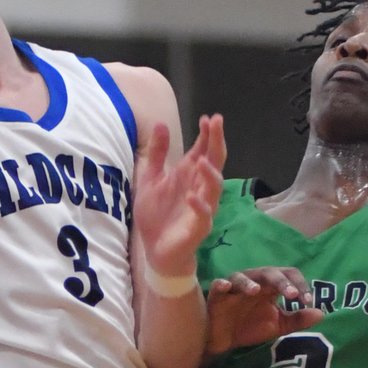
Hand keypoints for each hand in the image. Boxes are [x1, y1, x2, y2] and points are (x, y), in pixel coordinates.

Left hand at [134, 114, 225, 276]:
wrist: (154, 249)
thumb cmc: (157, 213)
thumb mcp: (150, 178)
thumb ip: (157, 153)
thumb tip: (161, 124)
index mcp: (189, 175)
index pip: (204, 149)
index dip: (207, 134)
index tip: (208, 117)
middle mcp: (199, 188)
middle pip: (214, 162)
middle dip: (216, 143)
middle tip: (216, 123)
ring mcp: (201, 208)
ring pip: (213, 189)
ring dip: (209, 174)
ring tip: (202, 160)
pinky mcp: (197, 228)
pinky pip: (203, 216)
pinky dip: (199, 206)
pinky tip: (191, 197)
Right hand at [205, 267, 324, 354]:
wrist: (225, 340)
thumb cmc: (251, 326)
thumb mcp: (278, 325)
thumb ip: (298, 320)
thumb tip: (321, 313)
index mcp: (270, 287)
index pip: (288, 275)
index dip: (300, 285)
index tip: (308, 301)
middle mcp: (254, 282)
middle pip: (268, 273)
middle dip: (281, 282)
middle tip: (292, 295)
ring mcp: (234, 287)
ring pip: (242, 277)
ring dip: (249, 282)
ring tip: (256, 291)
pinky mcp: (217, 295)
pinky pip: (218, 285)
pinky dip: (222, 284)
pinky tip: (225, 286)